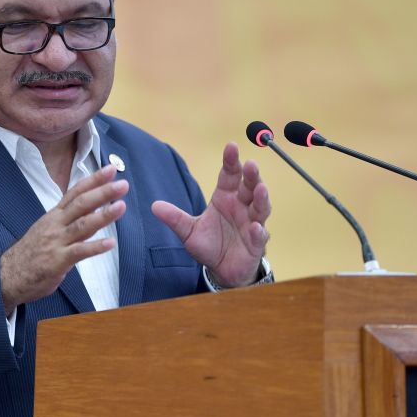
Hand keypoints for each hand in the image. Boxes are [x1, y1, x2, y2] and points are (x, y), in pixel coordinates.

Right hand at [0, 165, 126, 313]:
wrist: (7, 276)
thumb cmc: (31, 253)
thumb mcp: (48, 229)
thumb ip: (68, 220)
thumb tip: (90, 211)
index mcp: (54, 215)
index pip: (75, 192)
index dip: (94, 180)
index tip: (111, 169)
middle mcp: (56, 224)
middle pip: (81, 204)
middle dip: (103, 192)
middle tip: (122, 184)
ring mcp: (56, 241)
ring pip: (82, 225)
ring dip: (103, 215)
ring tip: (121, 206)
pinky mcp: (57, 260)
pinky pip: (79, 252)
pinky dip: (95, 247)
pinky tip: (111, 243)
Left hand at [152, 142, 270, 287]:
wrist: (220, 270)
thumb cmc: (209, 245)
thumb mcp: (188, 231)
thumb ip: (175, 218)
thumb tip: (154, 206)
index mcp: (225, 197)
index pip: (230, 174)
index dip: (231, 161)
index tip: (232, 146)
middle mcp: (242, 206)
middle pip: (249, 186)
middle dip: (252, 175)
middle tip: (251, 164)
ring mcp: (252, 223)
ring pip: (260, 207)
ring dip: (261, 197)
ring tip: (260, 189)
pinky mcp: (256, 243)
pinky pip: (260, 235)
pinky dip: (259, 231)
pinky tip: (256, 228)